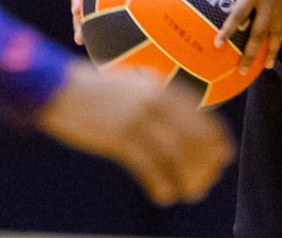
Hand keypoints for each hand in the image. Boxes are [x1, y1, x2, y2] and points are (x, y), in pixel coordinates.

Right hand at [37, 63, 233, 204]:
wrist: (59, 88)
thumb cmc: (96, 90)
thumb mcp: (132, 85)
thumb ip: (157, 98)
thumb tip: (183, 123)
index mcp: (161, 86)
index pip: (202, 115)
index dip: (216, 140)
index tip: (222, 157)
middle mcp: (155, 101)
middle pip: (194, 138)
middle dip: (205, 164)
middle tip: (206, 183)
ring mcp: (137, 119)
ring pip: (176, 156)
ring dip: (187, 179)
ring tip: (190, 194)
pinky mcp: (119, 138)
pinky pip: (150, 167)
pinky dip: (162, 184)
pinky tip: (165, 196)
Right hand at [72, 0, 131, 44]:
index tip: (76, 9)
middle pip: (78, 1)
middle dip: (76, 16)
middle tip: (78, 31)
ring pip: (82, 10)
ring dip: (80, 25)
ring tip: (80, 41)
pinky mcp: (99, 0)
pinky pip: (93, 14)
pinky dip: (92, 27)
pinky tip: (95, 42)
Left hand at [194, 0, 281, 71]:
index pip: (239, 14)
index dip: (228, 30)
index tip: (218, 44)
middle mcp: (269, 2)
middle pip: (258, 33)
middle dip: (250, 54)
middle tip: (241, 70)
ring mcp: (281, 3)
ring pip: (275, 33)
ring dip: (270, 51)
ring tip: (266, 67)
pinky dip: (281, 36)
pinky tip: (279, 44)